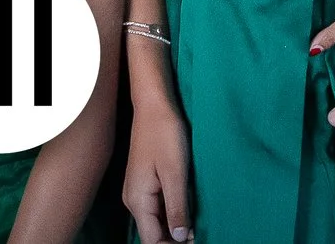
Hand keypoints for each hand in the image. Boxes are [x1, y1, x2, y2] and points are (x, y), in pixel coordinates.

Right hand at [125, 95, 194, 242]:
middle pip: (153, 234)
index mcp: (138, 200)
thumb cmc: (164, 133)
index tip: (197, 243)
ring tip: (199, 229)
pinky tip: (190, 212)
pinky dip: (173, 214)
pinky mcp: (146, 183)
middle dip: (175, 241)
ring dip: (176, 228)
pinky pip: (158, 208)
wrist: (153, 104)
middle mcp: (134, 200)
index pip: (152, 241)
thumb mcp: (175, 173)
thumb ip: (176, 208)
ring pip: (157, 222)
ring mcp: (138, 191)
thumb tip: (180, 238)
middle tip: (201, 237)